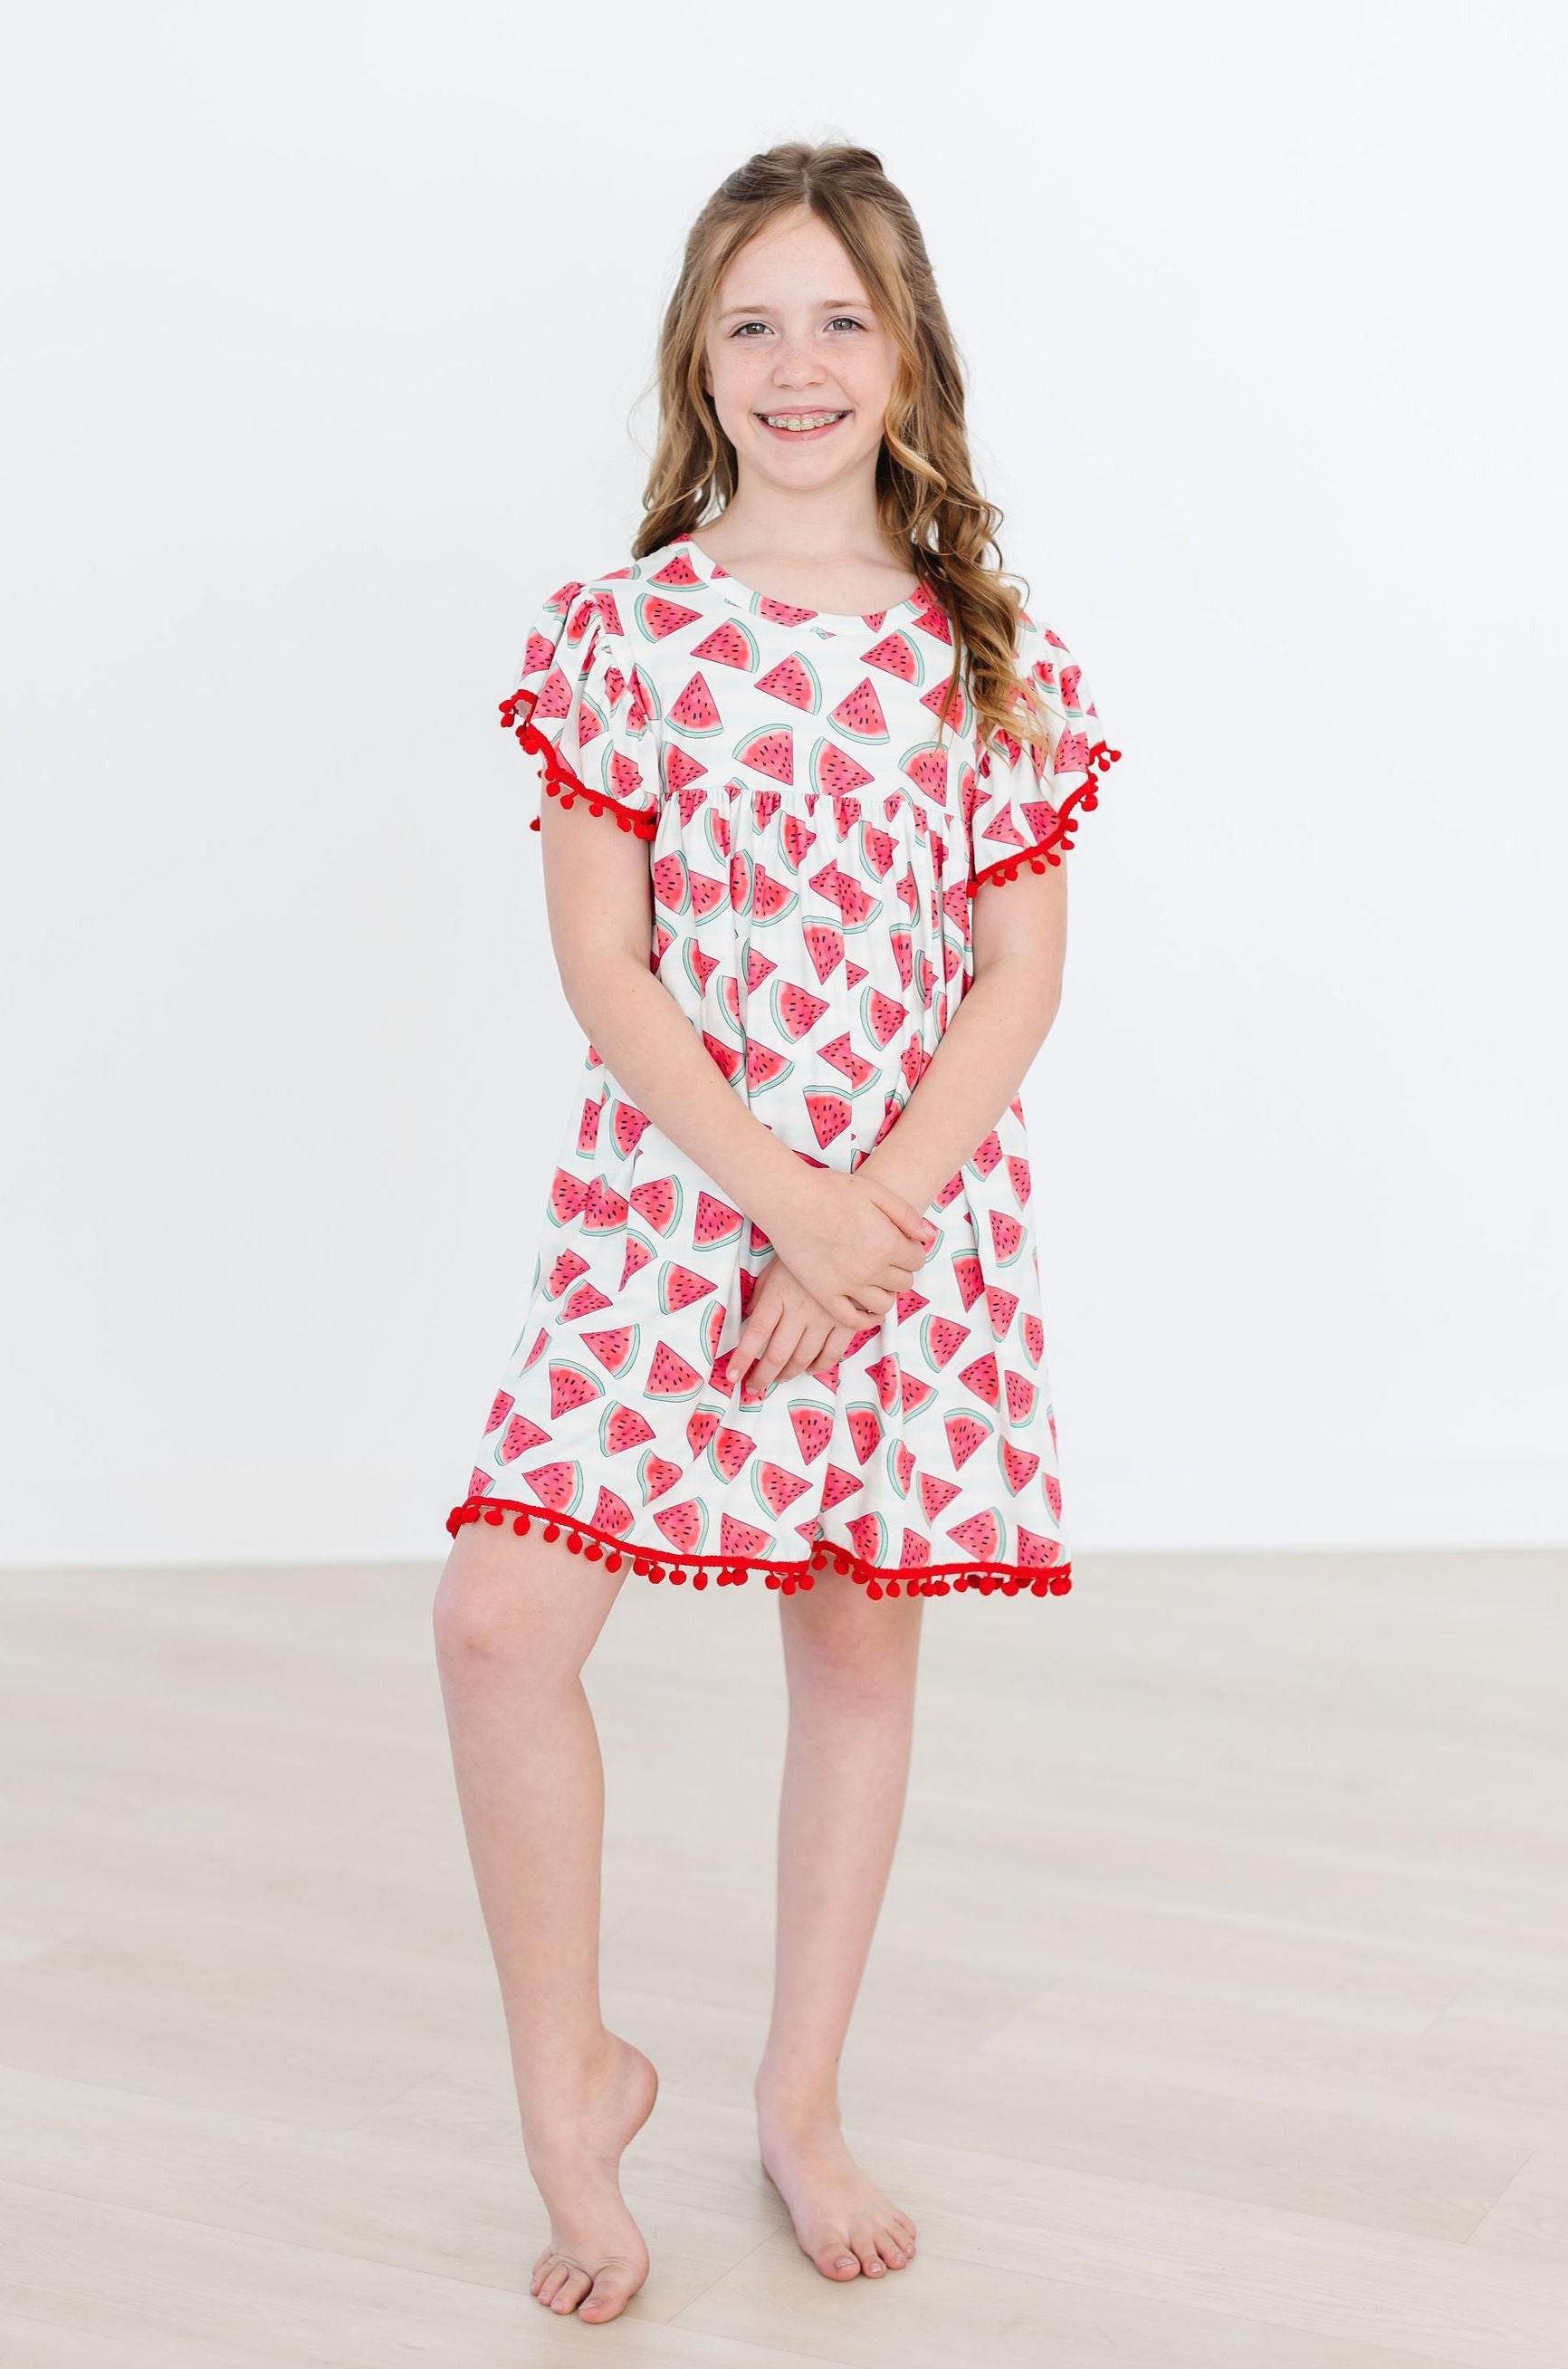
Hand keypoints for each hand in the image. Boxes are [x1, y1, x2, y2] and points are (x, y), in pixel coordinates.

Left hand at [730, 1257, 859, 1398]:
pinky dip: (820, 1366)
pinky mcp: (847, 1321)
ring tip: (780, 1377)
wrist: (841, 1240)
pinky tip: (811, 1368)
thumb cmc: (800, 1256)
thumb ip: (760, 1298)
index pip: (755, 1333)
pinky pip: (833, 1354)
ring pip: (804, 1358)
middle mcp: (799, 1310)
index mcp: (777, 1295)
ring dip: (789, 1373)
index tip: (732, 1376)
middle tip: (755, 1387)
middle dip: (764, 1376)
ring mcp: (825, 1317)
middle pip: (778, 1353)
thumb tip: (748, 1322)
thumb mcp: (772, 1271)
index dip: (743, 1358)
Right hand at [755, 1169, 937, 1332]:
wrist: (788, 1200)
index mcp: (888, 1243)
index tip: (900, 1245)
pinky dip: (865, 1320)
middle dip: (900, 1271)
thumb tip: (929, 1236)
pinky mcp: (825, 1295)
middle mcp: (872, 1269)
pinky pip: (852, 1320)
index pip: (918, 1260)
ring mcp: (848, 1285)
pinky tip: (869, 1312)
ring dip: (886, 1294)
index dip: (912, 1251)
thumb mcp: (875, 1192)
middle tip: (886, 1260)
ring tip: (876, 1280)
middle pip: (904, 1283)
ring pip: (883, 1304)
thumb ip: (906, 1215)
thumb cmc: (830, 1190)